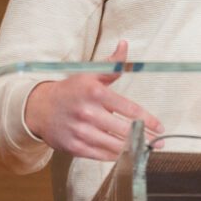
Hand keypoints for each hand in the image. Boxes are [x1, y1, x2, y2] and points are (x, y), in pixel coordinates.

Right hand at [24, 40, 163, 160]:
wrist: (39, 108)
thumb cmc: (71, 89)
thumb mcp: (90, 73)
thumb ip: (112, 63)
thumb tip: (125, 44)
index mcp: (96, 93)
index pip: (129, 109)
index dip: (148, 120)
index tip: (160, 127)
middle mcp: (88, 113)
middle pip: (124, 130)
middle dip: (145, 137)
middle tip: (159, 142)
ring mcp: (81, 132)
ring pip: (114, 145)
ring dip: (133, 149)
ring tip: (146, 149)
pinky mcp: (74, 147)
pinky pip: (100, 155)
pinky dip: (115, 156)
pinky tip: (126, 154)